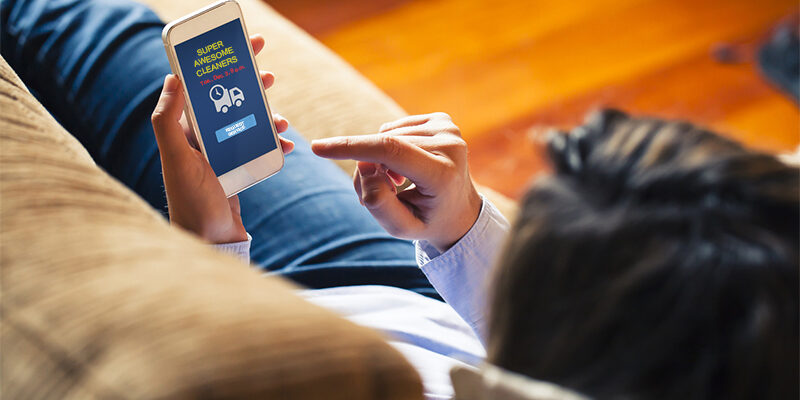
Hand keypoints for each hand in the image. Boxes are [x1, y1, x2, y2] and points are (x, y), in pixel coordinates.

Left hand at [151, 34, 293, 243]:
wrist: (211, 243)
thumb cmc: (192, 203)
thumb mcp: (177, 159)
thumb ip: (167, 120)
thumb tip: (172, 78)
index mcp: (184, 132)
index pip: (202, 88)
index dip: (220, 66)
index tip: (240, 49)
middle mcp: (200, 141)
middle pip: (228, 102)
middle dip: (249, 86)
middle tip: (268, 72)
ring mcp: (220, 156)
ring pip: (247, 123)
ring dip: (266, 116)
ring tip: (281, 117)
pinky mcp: (236, 171)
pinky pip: (259, 148)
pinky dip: (275, 143)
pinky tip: (288, 144)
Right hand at [311, 112, 481, 250]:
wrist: (460, 210)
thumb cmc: (427, 221)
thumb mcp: (401, 227)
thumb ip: (378, 203)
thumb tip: (364, 165)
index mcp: (443, 174)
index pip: (390, 151)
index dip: (351, 147)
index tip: (319, 147)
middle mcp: (451, 145)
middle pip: (383, 147)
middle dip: (368, 168)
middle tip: (382, 192)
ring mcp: (449, 129)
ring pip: (386, 136)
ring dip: (380, 159)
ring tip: (399, 183)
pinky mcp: (443, 120)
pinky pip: (395, 129)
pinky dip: (391, 147)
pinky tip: (407, 166)